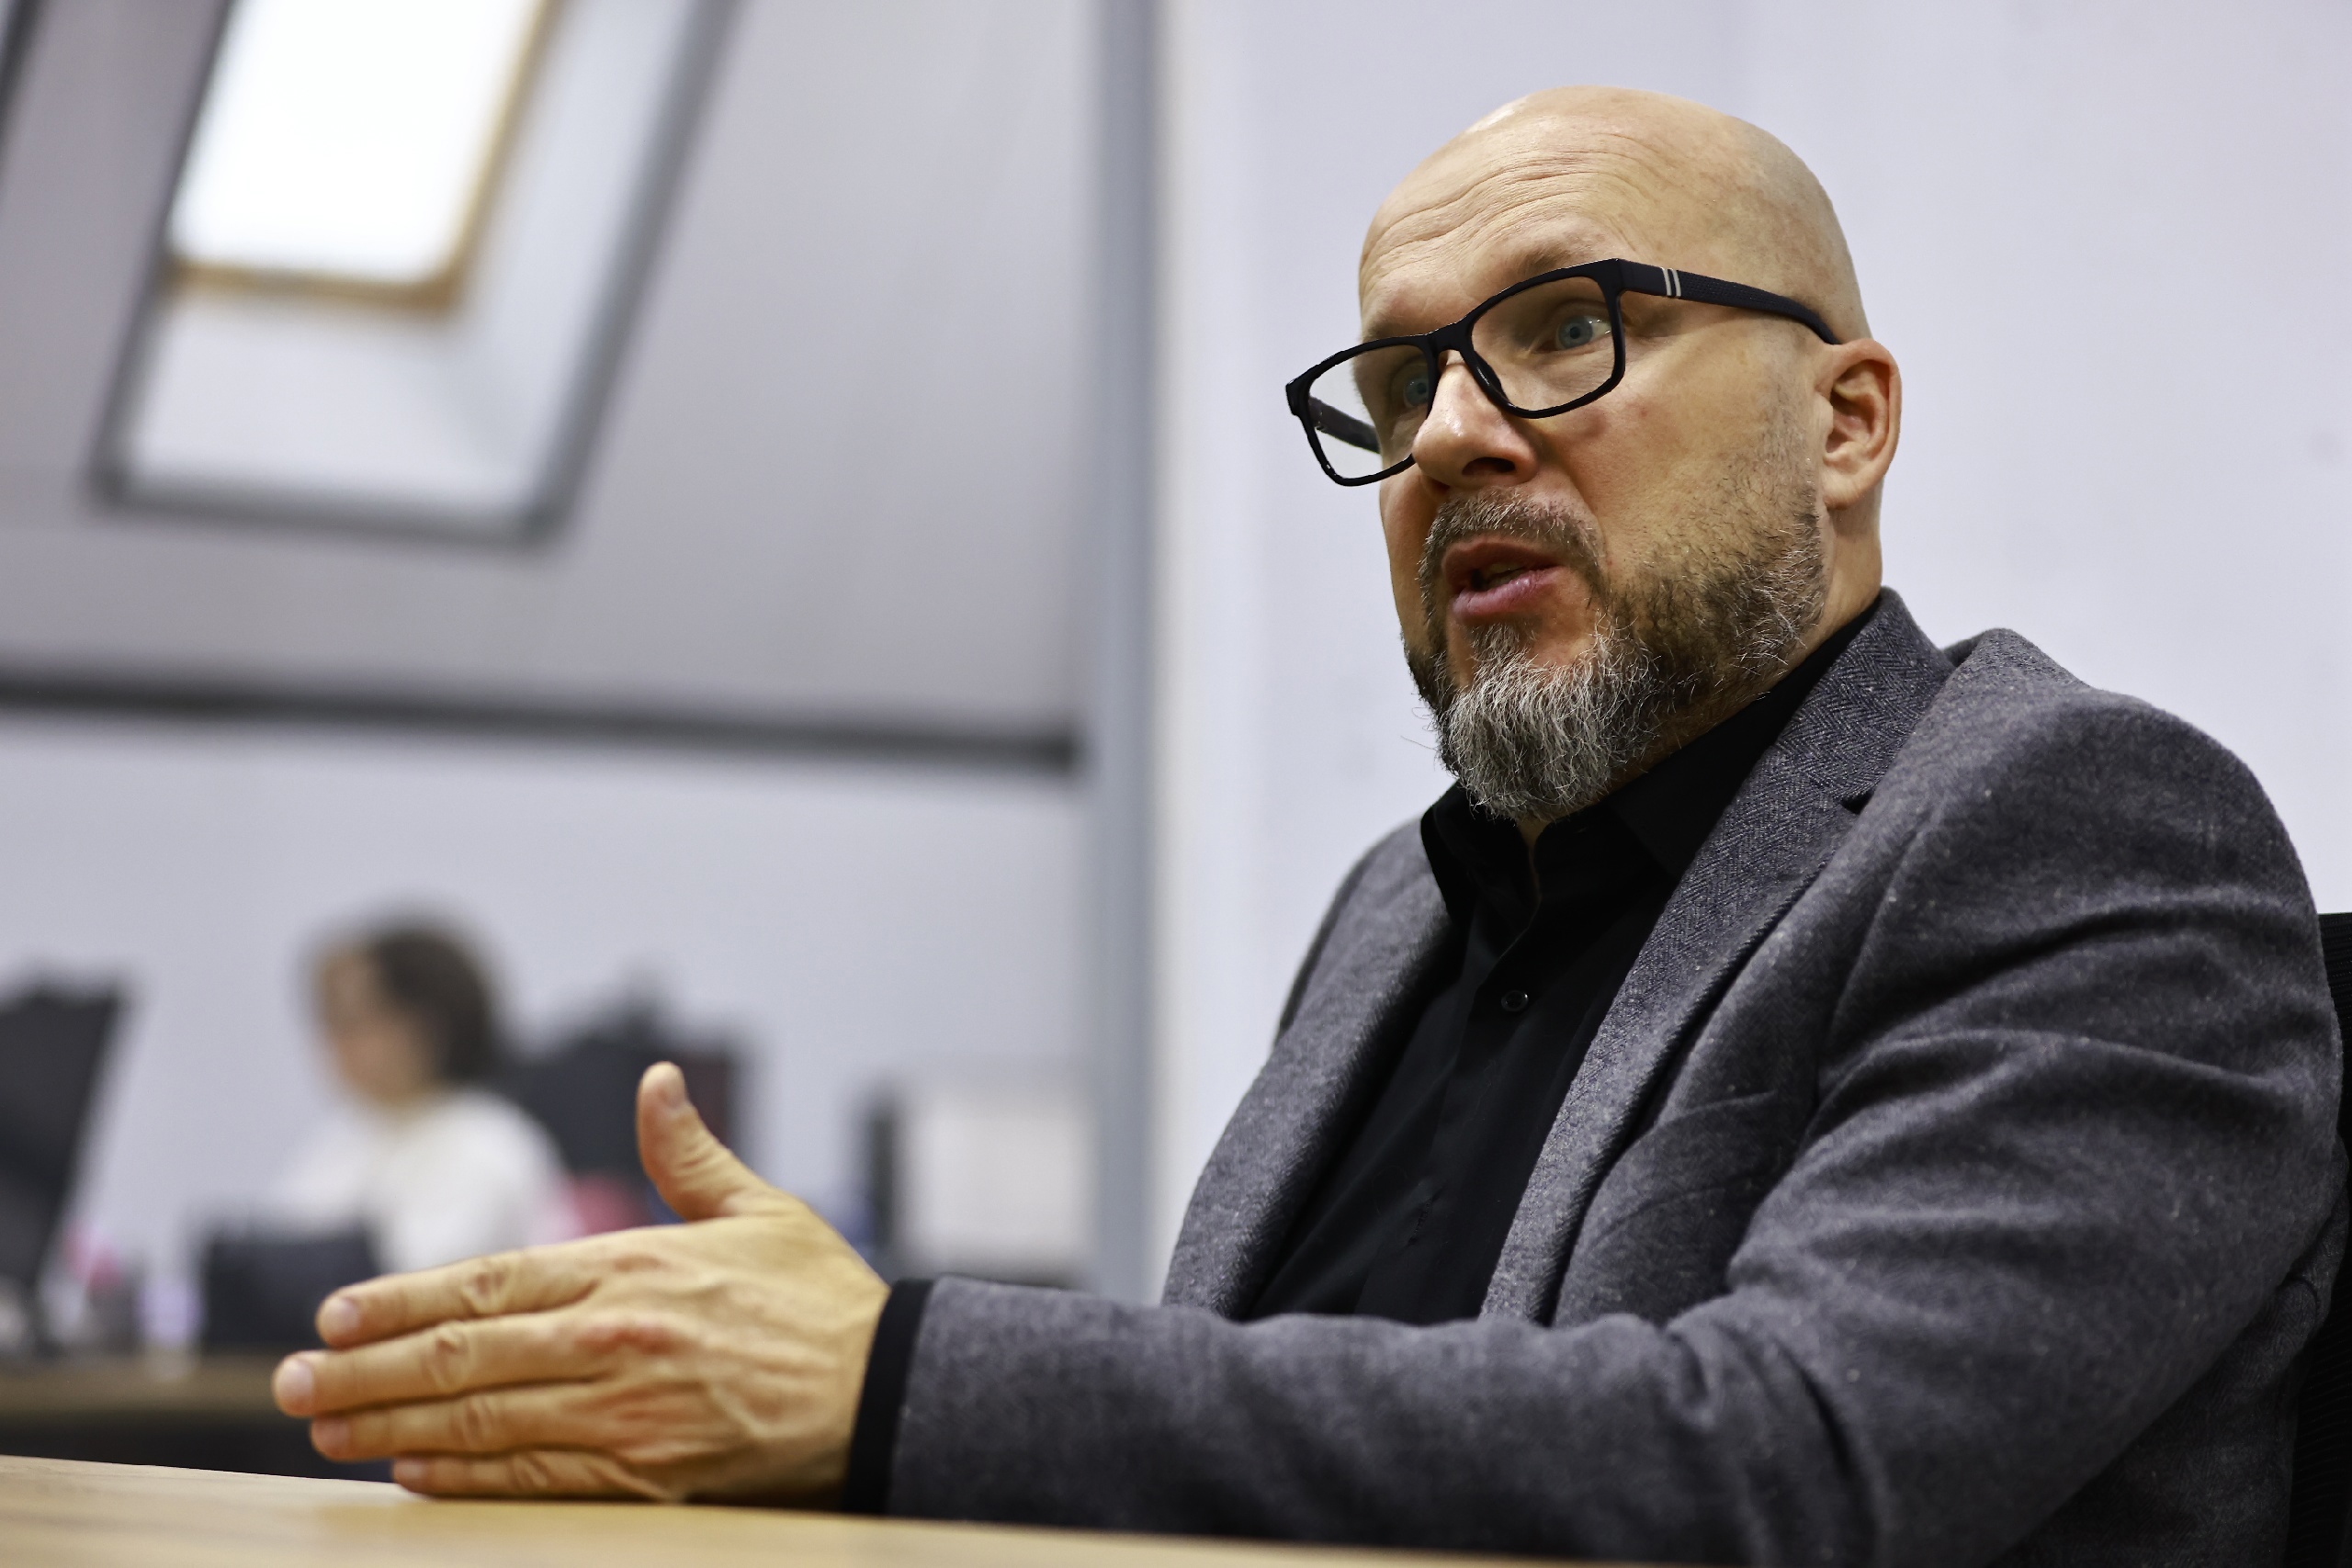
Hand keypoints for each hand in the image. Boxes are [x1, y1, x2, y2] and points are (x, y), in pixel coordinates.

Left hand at [270, 1063, 888, 1501]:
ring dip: (392, 1427)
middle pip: (463, 1356)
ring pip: (481, 1421)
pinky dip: (466, 1477)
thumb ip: (689, 1153)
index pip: (489, 1280)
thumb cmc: (823, 1301)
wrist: (889, 1390)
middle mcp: (614, 1339)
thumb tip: (655, 1083)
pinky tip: (415, 1475)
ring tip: (328, 1428)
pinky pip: (534, 1477)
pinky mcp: (645, 1475)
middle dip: (365, 1370)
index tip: (336, 1314)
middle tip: (292, 1382)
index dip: (402, 1299)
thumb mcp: (762, 1209)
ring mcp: (625, 1413)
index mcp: (633, 1268)